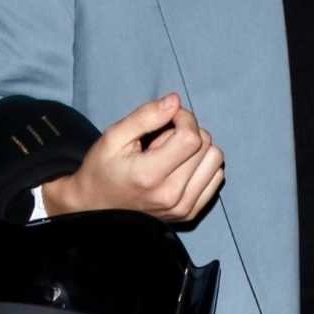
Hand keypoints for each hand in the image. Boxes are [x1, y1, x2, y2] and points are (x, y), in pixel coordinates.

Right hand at [42, 93, 223, 223]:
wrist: (96, 207)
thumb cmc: (102, 169)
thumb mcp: (114, 136)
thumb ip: (145, 116)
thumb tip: (175, 101)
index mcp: (150, 176)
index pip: (191, 137)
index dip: (184, 118)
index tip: (169, 117)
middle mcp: (171, 195)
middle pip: (205, 145)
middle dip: (187, 131)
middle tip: (161, 139)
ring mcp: (183, 208)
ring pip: (215, 160)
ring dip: (196, 149)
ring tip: (170, 155)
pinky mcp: (190, 212)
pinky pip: (216, 177)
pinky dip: (202, 165)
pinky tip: (179, 167)